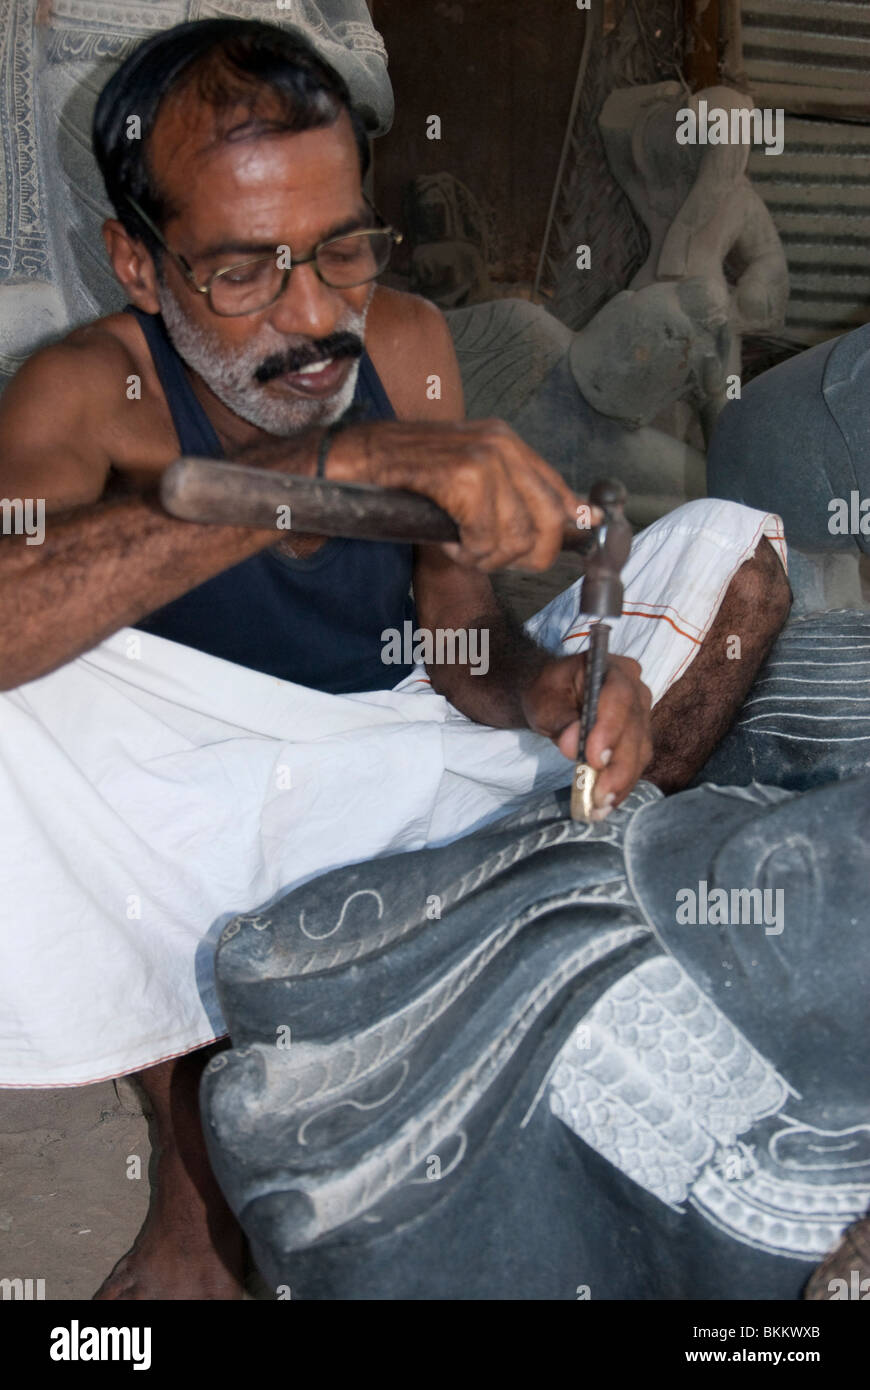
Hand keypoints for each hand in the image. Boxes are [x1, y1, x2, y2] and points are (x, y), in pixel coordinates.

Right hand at [336, 417, 600, 571]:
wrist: (360, 460)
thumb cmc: (409, 475)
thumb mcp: (467, 477)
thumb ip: (510, 496)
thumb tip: (565, 525)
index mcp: (509, 442)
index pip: (561, 496)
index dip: (557, 536)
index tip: (535, 556)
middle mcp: (504, 445)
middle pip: (550, 523)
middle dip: (523, 555)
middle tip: (489, 556)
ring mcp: (486, 458)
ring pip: (516, 537)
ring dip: (486, 556)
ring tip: (459, 545)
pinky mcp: (464, 477)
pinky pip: (485, 537)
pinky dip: (466, 551)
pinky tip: (447, 541)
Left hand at [520, 653, 652, 814]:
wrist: (554, 698)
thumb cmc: (548, 694)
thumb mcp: (543, 701)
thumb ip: (559, 720)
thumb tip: (572, 746)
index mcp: (612, 669)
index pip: (619, 697)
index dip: (610, 729)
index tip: (594, 758)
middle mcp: (636, 689)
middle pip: (635, 728)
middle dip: (618, 765)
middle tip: (600, 794)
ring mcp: (642, 714)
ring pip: (640, 750)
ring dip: (622, 781)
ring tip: (601, 805)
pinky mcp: (640, 738)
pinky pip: (637, 763)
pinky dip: (622, 785)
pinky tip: (607, 804)